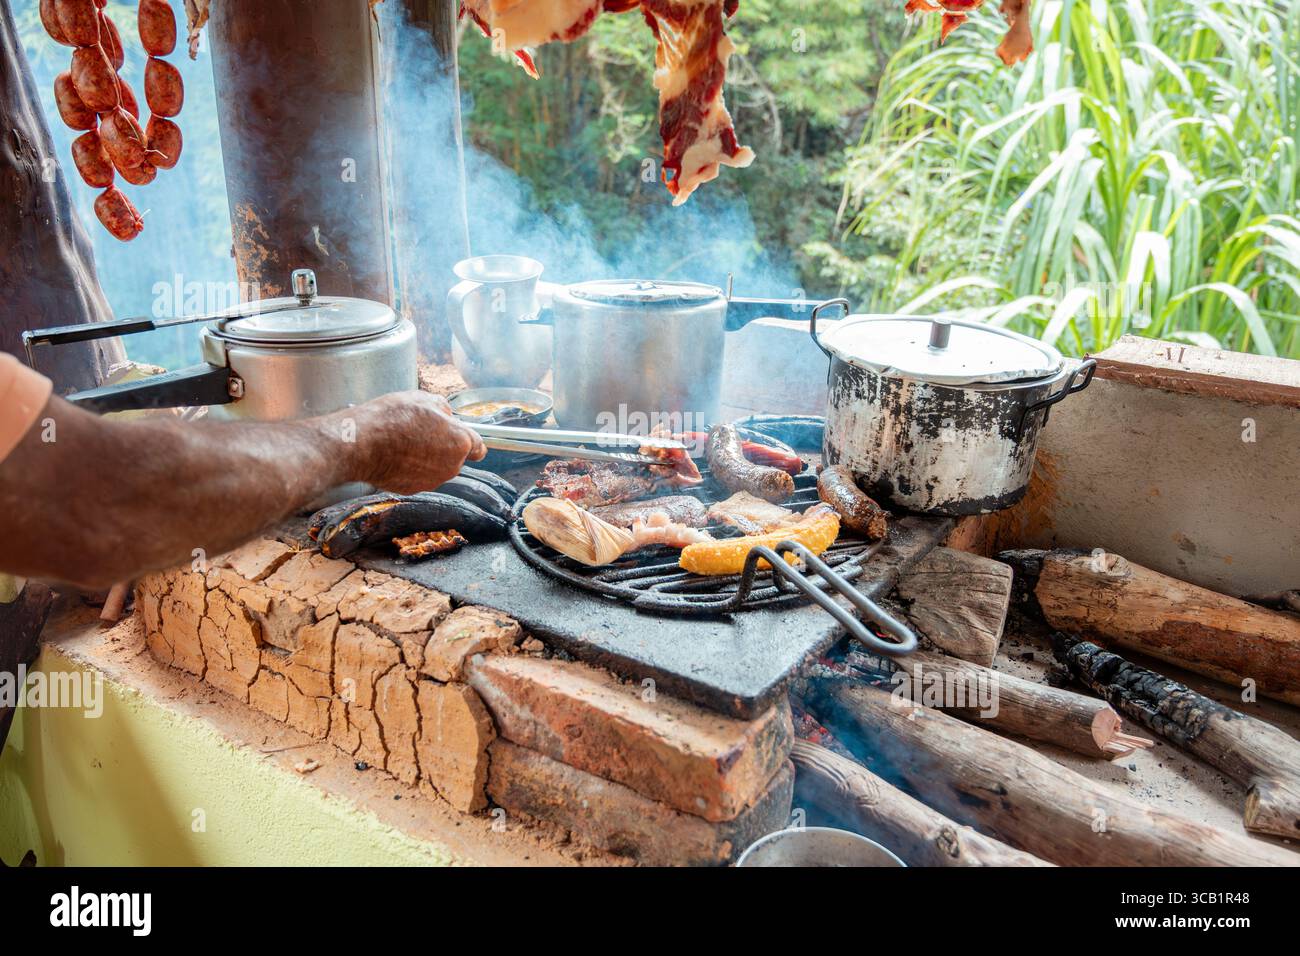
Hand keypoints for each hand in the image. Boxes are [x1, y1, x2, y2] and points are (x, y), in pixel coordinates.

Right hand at [345, 391, 485, 493]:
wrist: (362, 444)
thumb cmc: (392, 418)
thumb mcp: (422, 398)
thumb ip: (443, 408)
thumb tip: (446, 414)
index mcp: (460, 442)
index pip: (479, 448)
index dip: (469, 439)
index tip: (460, 435)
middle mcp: (451, 466)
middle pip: (455, 457)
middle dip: (443, 446)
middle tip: (421, 431)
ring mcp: (432, 481)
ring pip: (436, 467)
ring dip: (426, 457)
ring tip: (404, 441)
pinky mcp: (413, 490)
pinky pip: (418, 477)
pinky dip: (411, 468)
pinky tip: (395, 455)